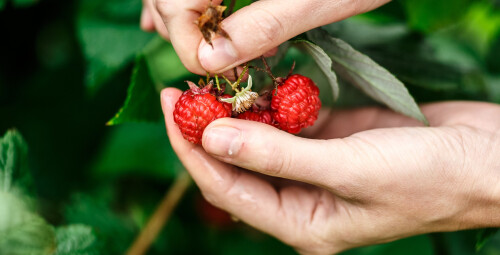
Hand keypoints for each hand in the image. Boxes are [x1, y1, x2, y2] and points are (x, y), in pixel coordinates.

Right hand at [141, 0, 389, 74]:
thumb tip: (211, 62)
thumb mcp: (317, 1)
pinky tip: (199, 16)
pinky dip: (189, 0)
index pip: (175, 2)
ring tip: (202, 46)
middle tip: (216, 63)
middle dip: (184, 31)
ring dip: (181, 15)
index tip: (218, 73)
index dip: (189, 43)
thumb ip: (262, 26)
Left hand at [161, 87, 499, 253]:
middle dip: (207, 128)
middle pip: (237, 164)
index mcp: (302, 224)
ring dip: (239, 112)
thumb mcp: (349, 169)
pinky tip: (260, 82)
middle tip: (183, 89)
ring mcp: (316, 168)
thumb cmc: (429, 179)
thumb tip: (213, 137)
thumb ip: (277, 155)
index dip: (193, 149)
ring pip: (260, 140)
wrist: (487, 160)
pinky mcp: (332, 140)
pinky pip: (290, 120)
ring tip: (214, 82)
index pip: (227, 188)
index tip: (173, 108)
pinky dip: (274, 101)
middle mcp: (302, 200)